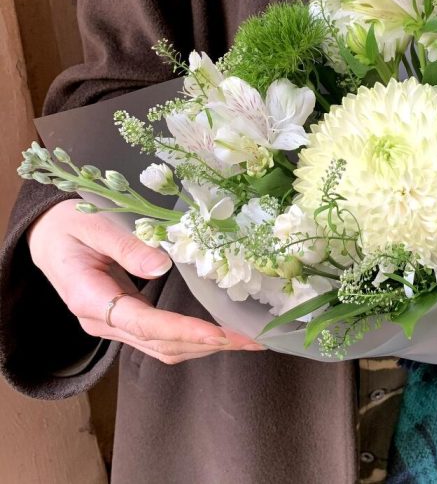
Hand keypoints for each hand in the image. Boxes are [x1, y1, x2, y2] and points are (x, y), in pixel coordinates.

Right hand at [28, 200, 264, 363]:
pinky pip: (160, 338)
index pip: (144, 324)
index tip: (221, 334)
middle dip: (207, 344)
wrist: (47, 235)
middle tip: (251, 338)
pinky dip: (192, 339)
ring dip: (204, 347)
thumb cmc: (68, 224)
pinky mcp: (125, 318)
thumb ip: (125, 244)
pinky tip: (219, 333)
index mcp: (89, 298)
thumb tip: (162, 265)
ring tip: (245, 339)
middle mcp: (102, 321)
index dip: (184, 330)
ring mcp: (113, 323)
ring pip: (162, 348)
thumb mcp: (92, 224)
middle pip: (159, 344)